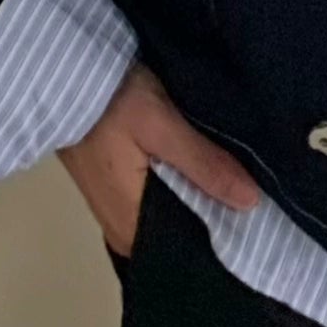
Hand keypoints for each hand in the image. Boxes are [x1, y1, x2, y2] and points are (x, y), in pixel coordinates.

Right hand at [56, 60, 262, 258]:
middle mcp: (124, 229)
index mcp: (132, 228)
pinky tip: (212, 173)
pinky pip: (160, 199)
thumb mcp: (161, 126)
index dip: (226, 242)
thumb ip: (204, 164)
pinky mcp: (116, 186)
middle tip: (264, 206)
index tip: (263, 231)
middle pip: (181, 235)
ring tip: (245, 188)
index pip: (187, 253)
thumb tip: (252, 203)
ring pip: (172, 215)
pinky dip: (185, 188)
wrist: (61, 72)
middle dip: (218, 219)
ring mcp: (118, 208)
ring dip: (202, 201)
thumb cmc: (110, 102)